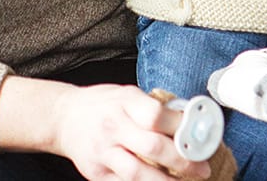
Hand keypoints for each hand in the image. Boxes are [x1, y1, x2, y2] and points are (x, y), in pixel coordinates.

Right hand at [53, 83, 210, 180]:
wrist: (63, 118)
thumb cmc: (102, 105)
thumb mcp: (127, 94)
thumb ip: (153, 107)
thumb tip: (188, 121)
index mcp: (123, 103)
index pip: (156, 115)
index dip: (180, 127)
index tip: (198, 134)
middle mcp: (112, 128)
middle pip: (152, 147)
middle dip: (183, 161)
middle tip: (202, 168)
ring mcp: (103, 153)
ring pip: (138, 174)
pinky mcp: (96, 173)